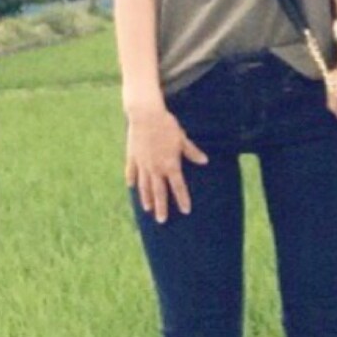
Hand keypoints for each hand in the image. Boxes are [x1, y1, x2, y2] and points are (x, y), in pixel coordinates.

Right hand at [124, 105, 208, 222]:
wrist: (145, 115)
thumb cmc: (167, 125)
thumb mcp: (182, 139)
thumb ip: (192, 152)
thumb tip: (205, 161)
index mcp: (170, 164)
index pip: (178, 187)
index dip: (182, 199)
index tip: (185, 211)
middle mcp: (155, 168)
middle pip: (159, 192)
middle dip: (161, 207)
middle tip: (162, 221)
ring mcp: (142, 164)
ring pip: (144, 186)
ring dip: (146, 198)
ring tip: (147, 209)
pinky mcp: (132, 156)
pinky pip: (131, 171)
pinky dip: (131, 179)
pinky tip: (131, 186)